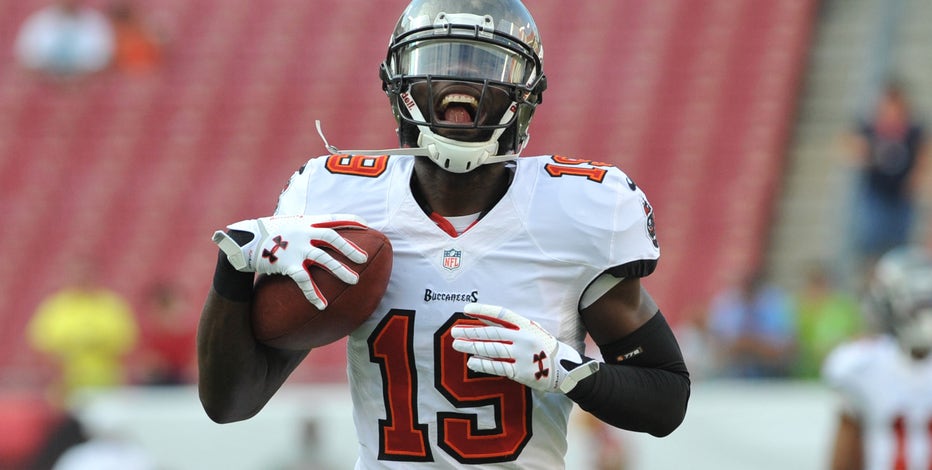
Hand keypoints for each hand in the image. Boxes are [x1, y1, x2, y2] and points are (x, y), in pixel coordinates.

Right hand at [212, 214, 367, 308]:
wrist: (241, 240)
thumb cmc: (264, 234)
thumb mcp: (285, 225)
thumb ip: (301, 230)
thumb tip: (313, 236)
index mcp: (305, 222)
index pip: (332, 218)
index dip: (350, 220)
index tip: (367, 225)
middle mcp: (303, 232)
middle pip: (333, 237)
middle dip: (351, 247)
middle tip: (365, 259)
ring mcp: (295, 248)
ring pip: (324, 259)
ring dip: (341, 270)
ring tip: (354, 281)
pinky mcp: (287, 263)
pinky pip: (304, 280)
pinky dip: (314, 293)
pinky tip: (323, 305)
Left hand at [450, 303, 598, 392]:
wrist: (567, 370)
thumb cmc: (546, 349)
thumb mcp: (534, 332)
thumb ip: (513, 328)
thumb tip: (486, 322)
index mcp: (527, 325)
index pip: (501, 314)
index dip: (483, 311)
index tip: (466, 309)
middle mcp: (524, 338)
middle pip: (492, 333)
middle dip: (471, 331)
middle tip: (454, 331)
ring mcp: (522, 356)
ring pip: (492, 349)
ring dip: (472, 346)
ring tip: (457, 344)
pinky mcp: (521, 372)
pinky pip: (498, 367)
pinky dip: (483, 364)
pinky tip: (471, 361)